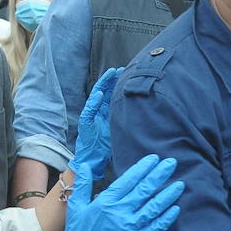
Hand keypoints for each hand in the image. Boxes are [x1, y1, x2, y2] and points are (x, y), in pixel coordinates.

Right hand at [54, 153, 183, 230]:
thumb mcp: (76, 205)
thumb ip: (83, 184)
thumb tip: (84, 164)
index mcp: (106, 202)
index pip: (128, 180)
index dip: (142, 168)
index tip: (154, 159)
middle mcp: (119, 213)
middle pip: (144, 191)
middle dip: (159, 175)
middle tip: (172, 163)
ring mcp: (128, 228)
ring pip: (152, 208)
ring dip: (167, 195)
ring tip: (180, 184)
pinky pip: (154, 229)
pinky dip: (166, 219)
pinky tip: (176, 209)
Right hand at [73, 67, 122, 181]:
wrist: (93, 161)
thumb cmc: (106, 148)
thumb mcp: (120, 132)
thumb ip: (127, 122)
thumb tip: (145, 115)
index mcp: (107, 113)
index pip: (113, 95)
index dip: (120, 84)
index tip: (129, 74)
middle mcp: (99, 112)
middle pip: (106, 91)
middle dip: (112, 79)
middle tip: (121, 68)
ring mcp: (91, 116)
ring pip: (97, 95)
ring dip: (103, 84)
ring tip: (110, 73)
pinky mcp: (85, 123)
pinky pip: (89, 110)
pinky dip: (94, 101)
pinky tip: (100, 93)